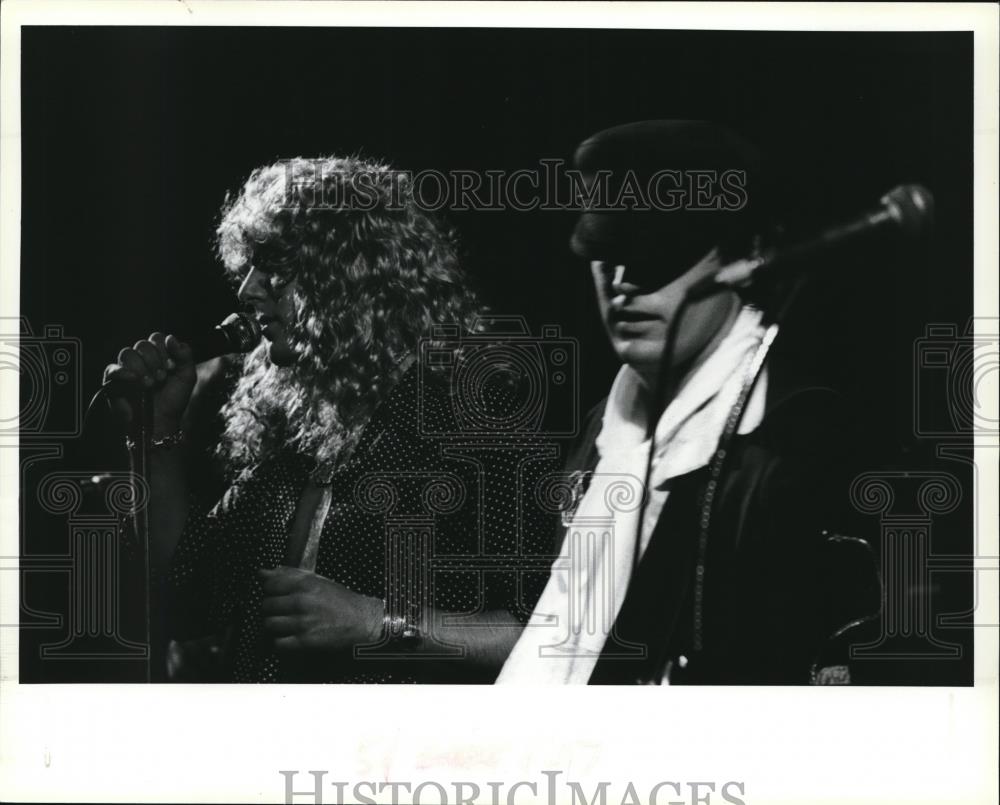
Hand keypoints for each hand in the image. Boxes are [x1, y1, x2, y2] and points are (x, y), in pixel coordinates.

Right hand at [103, 332, 195, 436]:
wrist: (161, 421)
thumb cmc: (173, 400)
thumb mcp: (187, 376)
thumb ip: (185, 355)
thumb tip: (171, 338)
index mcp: (158, 356)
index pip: (156, 338)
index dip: (164, 350)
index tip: (171, 367)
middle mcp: (141, 359)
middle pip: (142, 344)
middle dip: (155, 361)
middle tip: (162, 378)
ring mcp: (127, 369)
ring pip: (127, 353)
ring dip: (142, 368)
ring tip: (151, 385)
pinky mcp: (113, 381)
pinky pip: (112, 368)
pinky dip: (124, 372)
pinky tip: (135, 380)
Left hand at [258, 566, 383, 653]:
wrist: (362, 620)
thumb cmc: (340, 600)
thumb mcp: (318, 581)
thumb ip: (289, 575)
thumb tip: (264, 572)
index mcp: (304, 584)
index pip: (269, 585)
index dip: (270, 591)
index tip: (277, 594)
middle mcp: (302, 601)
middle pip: (267, 605)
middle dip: (272, 609)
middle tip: (283, 611)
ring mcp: (303, 622)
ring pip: (269, 624)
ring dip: (275, 626)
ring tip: (287, 624)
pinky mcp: (305, 641)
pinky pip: (279, 643)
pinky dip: (281, 642)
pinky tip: (291, 637)